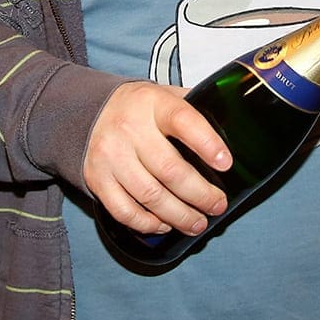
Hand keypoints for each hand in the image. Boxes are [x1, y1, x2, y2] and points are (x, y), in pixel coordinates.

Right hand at [84, 81, 230, 235]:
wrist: (86, 111)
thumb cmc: (138, 108)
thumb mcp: (164, 95)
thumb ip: (193, 108)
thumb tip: (233, 127)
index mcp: (153, 104)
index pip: (183, 121)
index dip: (207, 144)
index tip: (226, 164)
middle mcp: (129, 129)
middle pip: (170, 170)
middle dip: (200, 194)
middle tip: (218, 205)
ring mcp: (110, 156)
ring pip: (150, 196)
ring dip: (180, 215)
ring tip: (198, 223)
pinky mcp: (97, 179)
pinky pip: (124, 210)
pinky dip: (147, 223)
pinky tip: (164, 224)